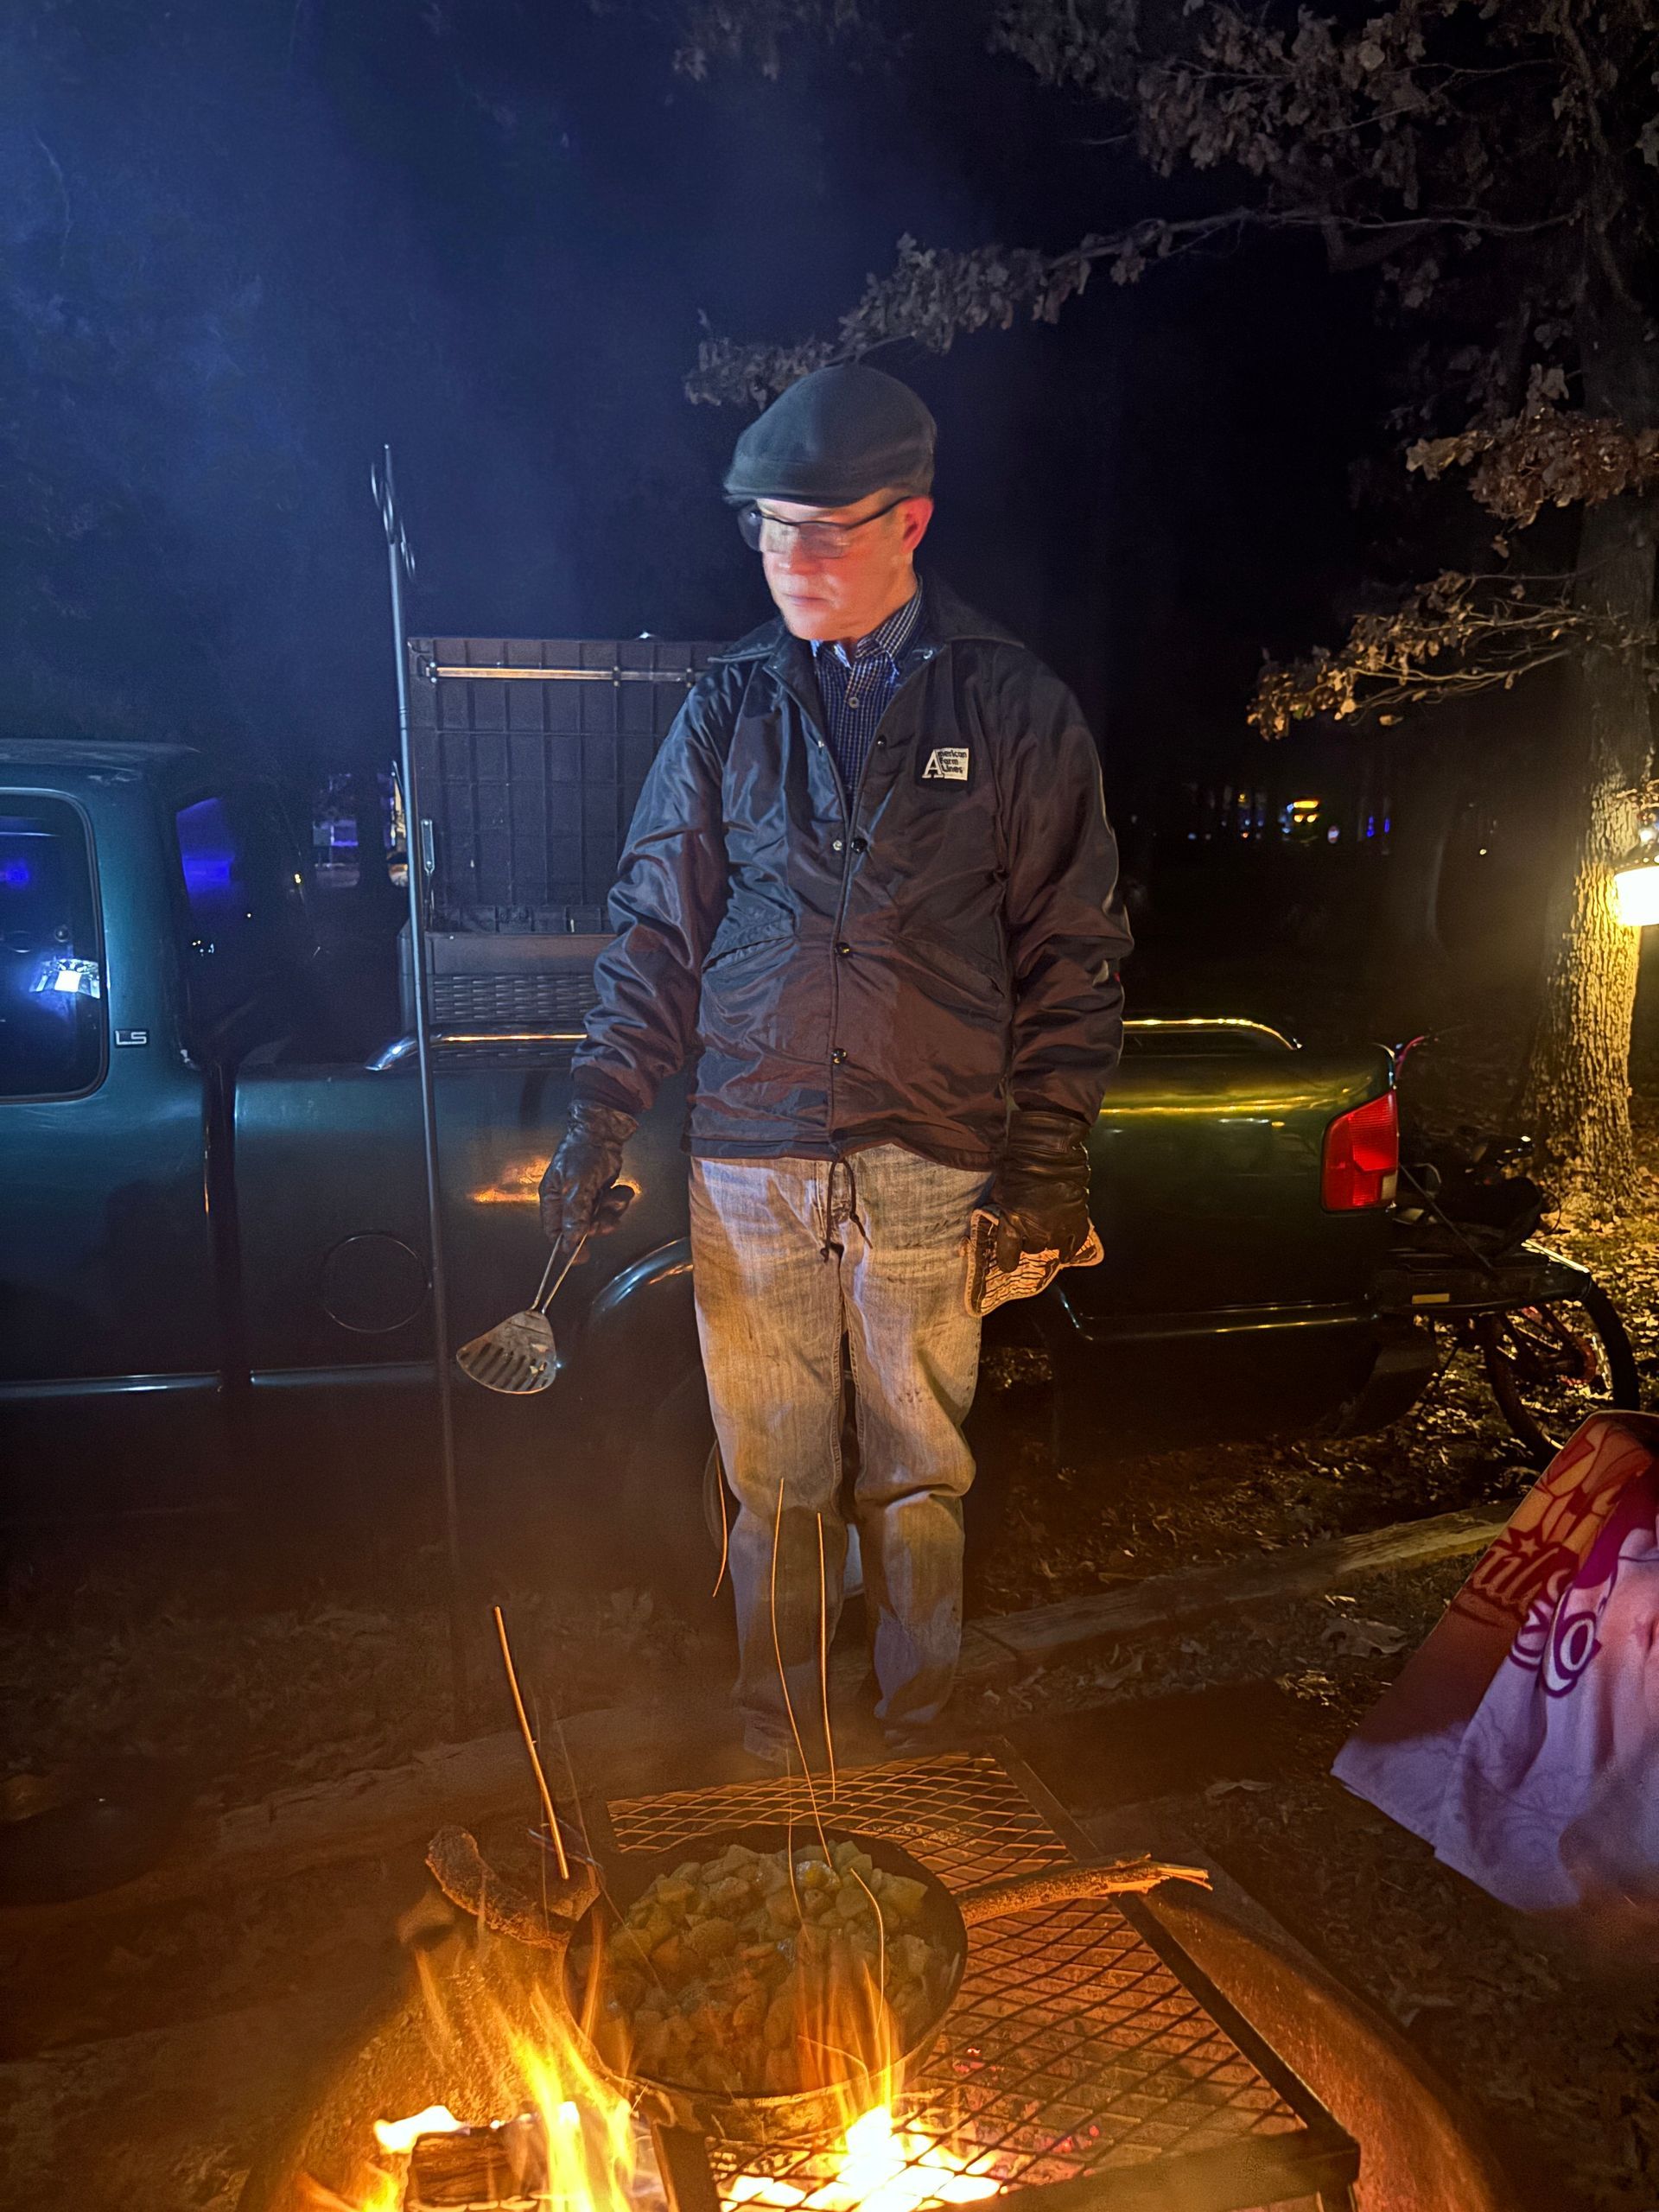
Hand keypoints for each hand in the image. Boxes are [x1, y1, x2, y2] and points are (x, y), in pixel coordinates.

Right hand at [538, 1100, 637, 1247]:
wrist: (602, 1131)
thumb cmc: (581, 1153)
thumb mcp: (576, 1186)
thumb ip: (574, 1215)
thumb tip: (570, 1242)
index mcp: (553, 1199)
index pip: (554, 1231)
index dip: (566, 1245)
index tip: (581, 1255)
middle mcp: (567, 1201)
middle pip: (581, 1229)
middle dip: (597, 1224)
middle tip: (605, 1216)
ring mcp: (586, 1197)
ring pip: (600, 1219)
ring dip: (611, 1211)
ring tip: (614, 1196)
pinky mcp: (602, 1193)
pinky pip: (612, 1208)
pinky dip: (620, 1200)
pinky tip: (620, 1189)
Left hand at [991, 1107, 1092, 1273]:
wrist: (1049, 1152)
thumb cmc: (1018, 1167)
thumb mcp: (1001, 1192)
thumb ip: (1004, 1212)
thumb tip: (1004, 1221)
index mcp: (1013, 1224)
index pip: (1007, 1259)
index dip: (1007, 1261)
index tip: (1008, 1262)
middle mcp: (1036, 1231)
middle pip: (1032, 1249)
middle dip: (1029, 1239)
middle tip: (1030, 1227)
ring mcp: (1059, 1228)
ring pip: (1052, 1246)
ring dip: (1049, 1239)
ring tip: (1048, 1229)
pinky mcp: (1078, 1221)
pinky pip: (1076, 1244)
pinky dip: (1071, 1248)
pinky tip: (1066, 1253)